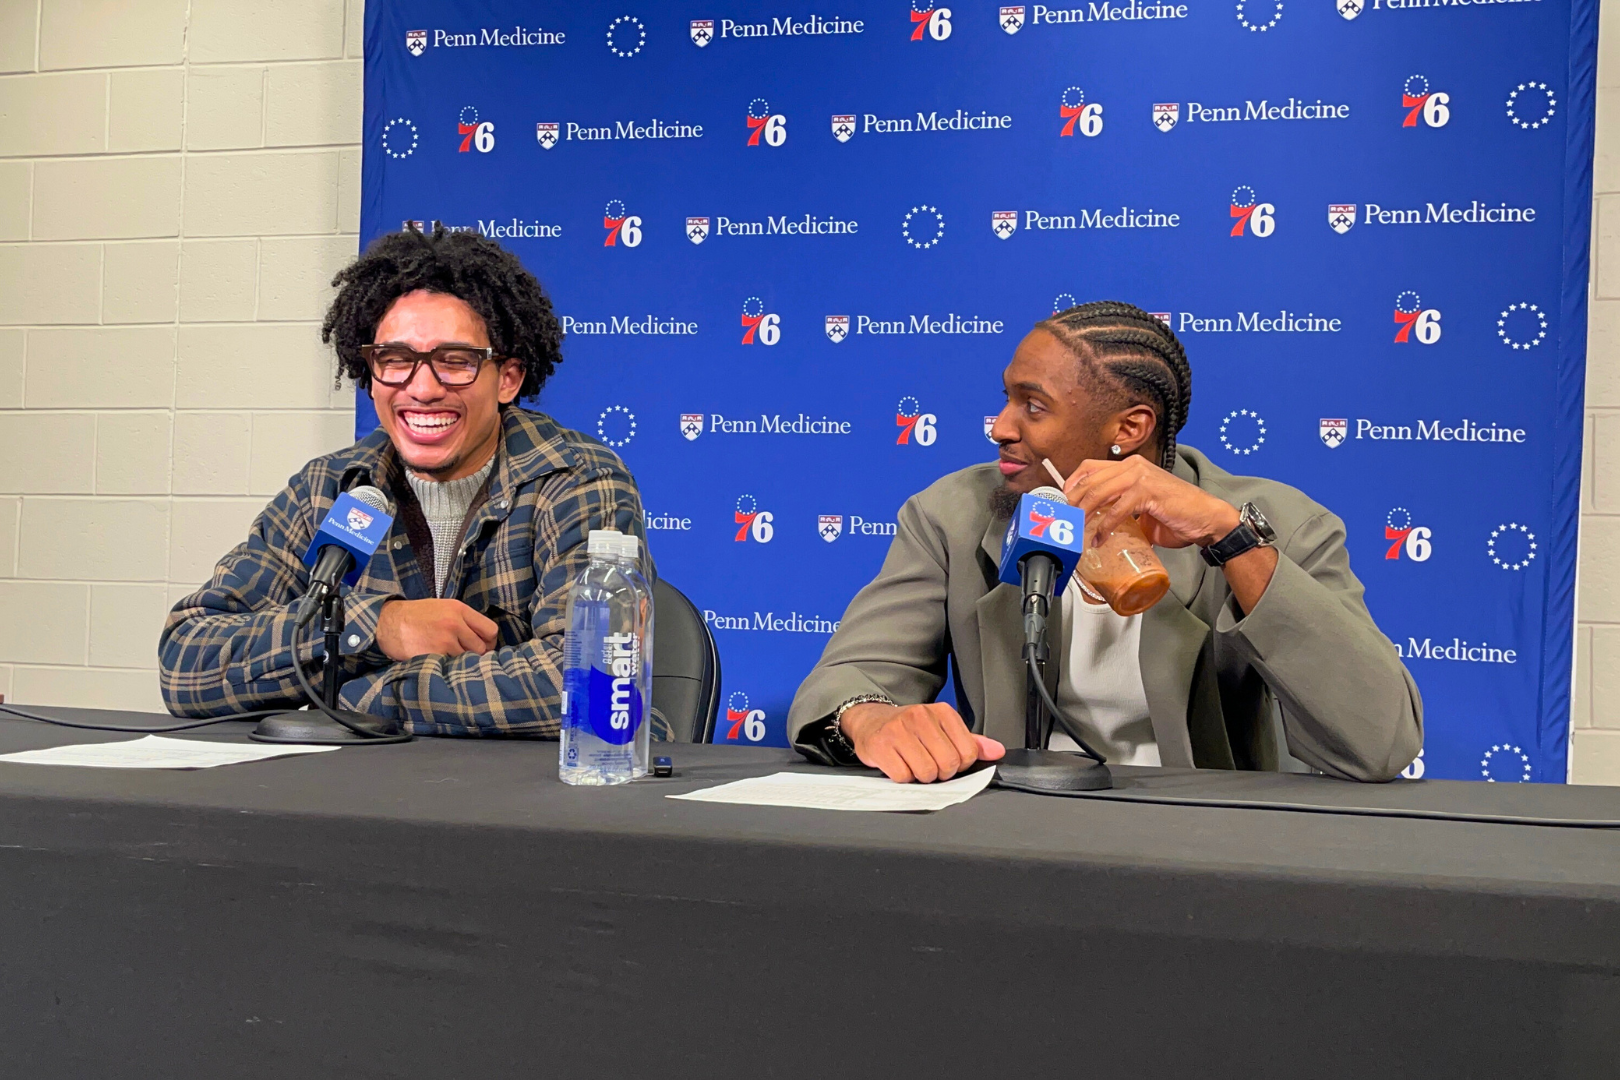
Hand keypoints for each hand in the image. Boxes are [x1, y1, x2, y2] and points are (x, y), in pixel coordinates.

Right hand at [376, 599, 497, 660]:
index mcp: (460, 610)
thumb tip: (482, 637)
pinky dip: (449, 667)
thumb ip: (463, 619)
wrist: (388, 622)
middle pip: (482, 648)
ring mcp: (445, 640)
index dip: (490, 642)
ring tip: (450, 658)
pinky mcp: (435, 654)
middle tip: (466, 656)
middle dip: (476, 654)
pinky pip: (452, 666)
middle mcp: (455, 623)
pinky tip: (441, 662)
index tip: (484, 647)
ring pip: (468, 659)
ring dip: (461, 662)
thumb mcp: (443, 607)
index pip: (491, 630)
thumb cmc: (416, 615)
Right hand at [839, 702, 1004, 783]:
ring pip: (926, 773)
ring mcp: (899, 730)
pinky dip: (902, 778)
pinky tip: (898, 765)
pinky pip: (903, 776)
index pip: (968, 752)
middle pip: (947, 764)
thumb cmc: (908, 729)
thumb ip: (971, 742)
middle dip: (939, 773)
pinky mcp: (881, 745)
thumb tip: (996, 751)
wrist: (870, 721)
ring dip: (920, 777)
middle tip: (928, 765)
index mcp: (942, 712)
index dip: (959, 765)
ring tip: (912, 764)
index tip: (946, 761)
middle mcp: (921, 716)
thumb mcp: (942, 729)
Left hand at [1062, 455, 1239, 548]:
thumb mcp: (1141, 504)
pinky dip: (1104, 527)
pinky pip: (1116, 510)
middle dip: (1072, 502)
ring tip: (1076, 530)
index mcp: (1130, 465)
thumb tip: (1096, 521)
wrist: (1206, 518)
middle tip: (1064, 521)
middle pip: (1090, 480)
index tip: (1061, 502)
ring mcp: (1141, 477)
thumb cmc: (1176, 513)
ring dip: (1083, 514)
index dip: (1071, 483)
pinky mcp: (1148, 492)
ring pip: (1099, 493)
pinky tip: (1098, 539)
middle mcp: (1133, 466)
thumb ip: (1120, 506)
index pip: (1089, 467)